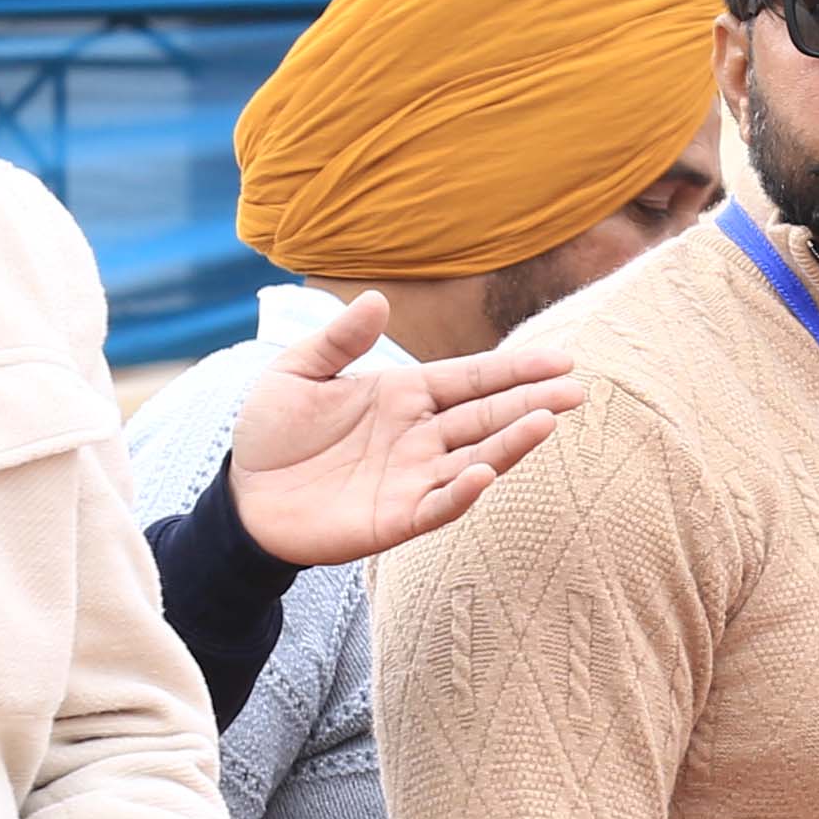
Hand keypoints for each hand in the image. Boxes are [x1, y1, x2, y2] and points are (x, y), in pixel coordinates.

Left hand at [229, 288, 588, 566]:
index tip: (560, 360)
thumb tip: (378, 300)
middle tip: (575, 391)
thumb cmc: (272, 432)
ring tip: (546, 423)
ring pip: (475, 457)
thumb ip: (338, 340)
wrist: (243, 497)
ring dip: (511, 443)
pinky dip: (462, 492)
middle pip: (486, 415)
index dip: (514, 370)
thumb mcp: (297, 373)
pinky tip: (484, 474)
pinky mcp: (398, 518)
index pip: (470, 378)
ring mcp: (414, 478)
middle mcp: (420, 436)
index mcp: (404, 396)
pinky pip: (438, 505)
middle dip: (531, 403)